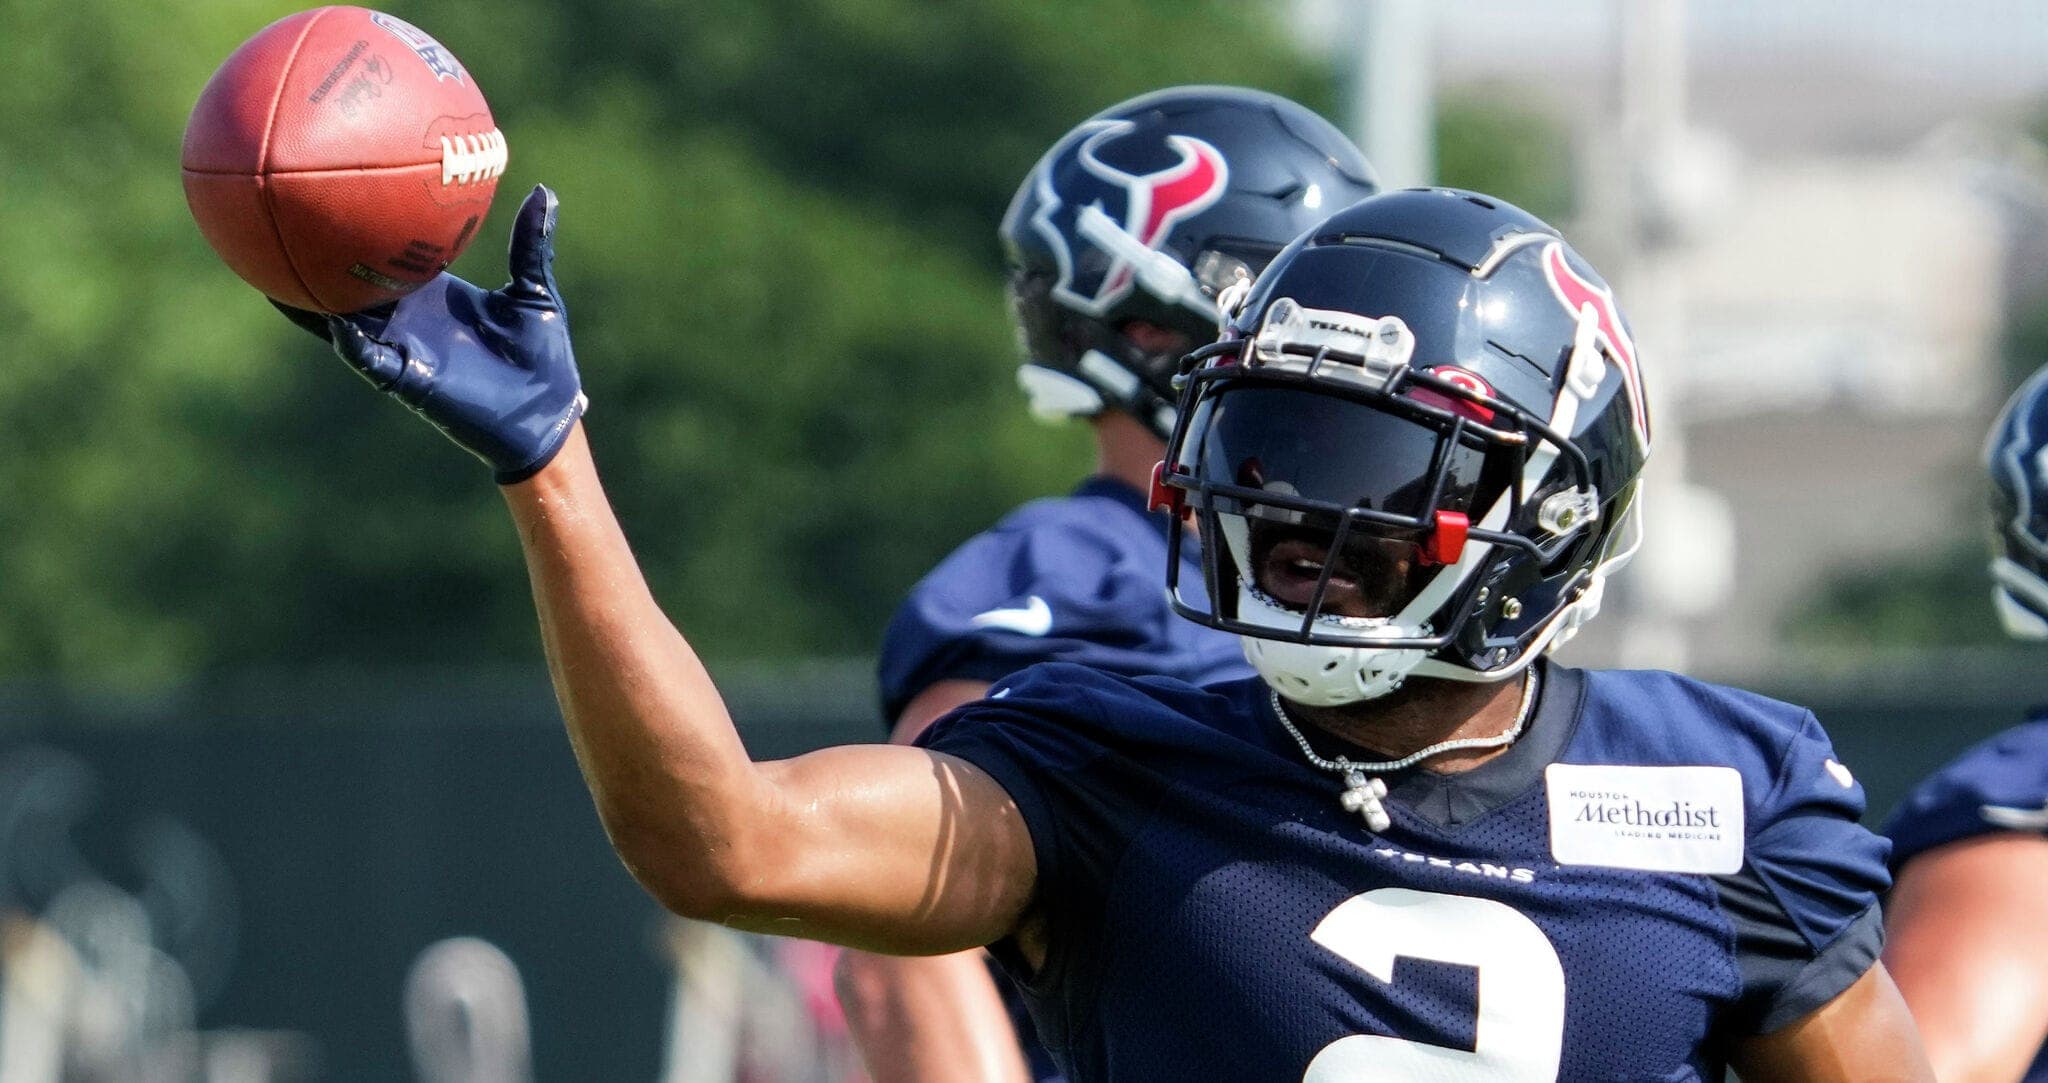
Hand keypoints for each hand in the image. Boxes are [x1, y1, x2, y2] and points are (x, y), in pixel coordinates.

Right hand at [281, 185, 586, 482]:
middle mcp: (408, 318)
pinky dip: (352, 343)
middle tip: (270, 223)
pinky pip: (371, 360)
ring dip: (310, 302)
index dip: (355, 231)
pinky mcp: (410, 380)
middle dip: (312, 261)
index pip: (382, 257)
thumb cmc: (542, 356)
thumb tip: (542, 192)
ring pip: (342, 321)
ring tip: (269, 273)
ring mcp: (404, 348)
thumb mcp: (534, 291)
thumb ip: (530, 245)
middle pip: (347, 284)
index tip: (327, 196)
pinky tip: (335, 322)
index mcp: (431, 294)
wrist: (548, 412)